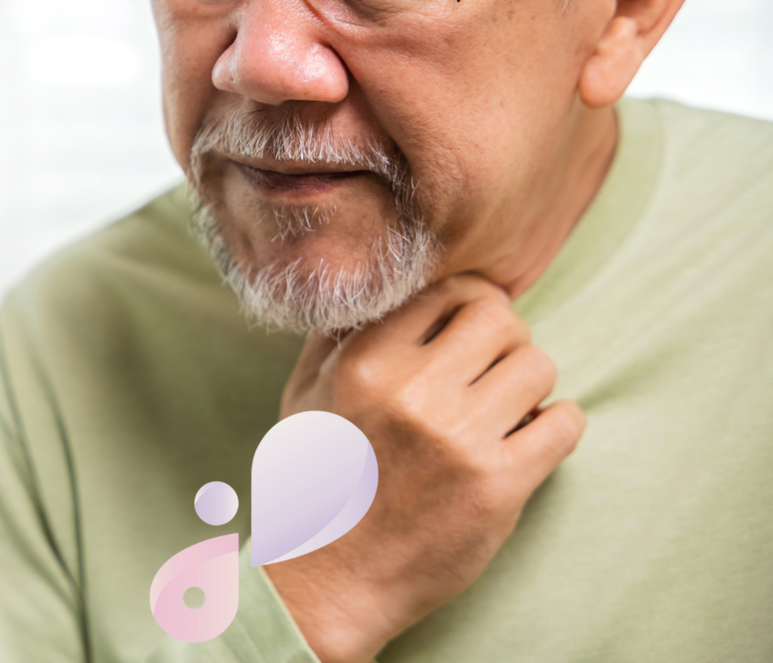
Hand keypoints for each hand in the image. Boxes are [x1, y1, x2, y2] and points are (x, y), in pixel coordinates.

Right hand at [264, 274, 585, 662]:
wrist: (326, 581)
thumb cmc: (312, 479)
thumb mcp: (305, 392)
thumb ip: (338, 333)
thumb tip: (382, 288)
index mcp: (366, 361)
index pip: (452, 290)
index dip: (473, 301)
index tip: (474, 325)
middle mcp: (412, 391)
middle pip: (501, 319)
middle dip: (506, 335)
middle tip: (494, 364)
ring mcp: (458, 440)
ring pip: (538, 365)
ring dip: (530, 381)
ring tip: (510, 404)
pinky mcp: (496, 488)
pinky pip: (564, 423)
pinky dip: (557, 422)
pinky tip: (532, 435)